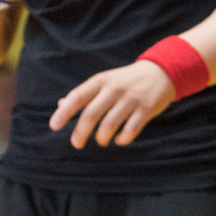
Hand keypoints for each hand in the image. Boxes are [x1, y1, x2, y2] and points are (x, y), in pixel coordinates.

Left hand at [50, 60, 176, 148]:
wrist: (162, 71)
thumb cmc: (125, 80)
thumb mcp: (104, 81)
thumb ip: (84, 95)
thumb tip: (61, 105)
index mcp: (101, 81)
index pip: (77, 97)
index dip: (64, 113)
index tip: (53, 127)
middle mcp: (114, 89)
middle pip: (91, 114)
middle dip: (80, 133)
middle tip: (76, 144)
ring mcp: (131, 99)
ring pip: (109, 125)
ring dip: (101, 138)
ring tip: (101, 140)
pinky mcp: (146, 109)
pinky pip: (130, 131)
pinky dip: (122, 139)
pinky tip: (120, 139)